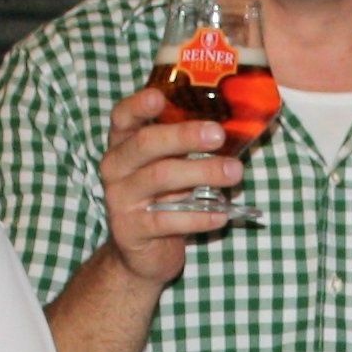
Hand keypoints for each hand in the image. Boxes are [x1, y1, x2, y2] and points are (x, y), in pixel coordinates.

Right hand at [98, 79, 239, 284]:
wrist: (141, 254)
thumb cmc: (163, 200)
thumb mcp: (170, 168)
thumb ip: (186, 147)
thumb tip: (235, 124)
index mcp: (123, 145)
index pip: (122, 117)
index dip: (138, 105)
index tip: (160, 96)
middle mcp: (115, 168)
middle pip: (145, 143)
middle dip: (184, 136)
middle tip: (219, 135)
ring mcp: (119, 199)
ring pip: (159, 178)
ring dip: (202, 173)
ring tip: (234, 172)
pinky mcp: (130, 230)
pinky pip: (167, 220)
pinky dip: (198, 217)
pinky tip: (222, 215)